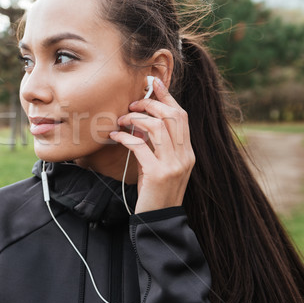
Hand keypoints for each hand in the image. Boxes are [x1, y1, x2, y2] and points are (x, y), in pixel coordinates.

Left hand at [109, 78, 194, 213]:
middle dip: (150, 104)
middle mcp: (185, 156)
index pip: (181, 115)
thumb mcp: (160, 165)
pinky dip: (125, 137)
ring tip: (122, 120)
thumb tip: (138, 122)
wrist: (159, 221)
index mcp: (188, 151)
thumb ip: (154, 145)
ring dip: (136, 119)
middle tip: (131, 105)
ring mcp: (173, 165)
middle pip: (171, 116)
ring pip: (157, 127)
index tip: (153, 81)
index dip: (167, 96)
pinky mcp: (158, 174)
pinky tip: (115, 136)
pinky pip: (140, 146)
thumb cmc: (156, 192)